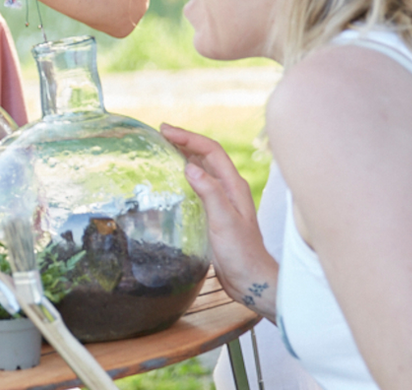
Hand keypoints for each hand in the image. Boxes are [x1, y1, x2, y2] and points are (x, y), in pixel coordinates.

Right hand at [161, 123, 278, 318]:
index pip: (211, 150)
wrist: (251, 279)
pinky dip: (184, 174)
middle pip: (206, 155)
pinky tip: (172, 178)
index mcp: (234, 186)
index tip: (165, 131)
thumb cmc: (242, 253)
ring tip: (163, 148)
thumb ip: (210, 192)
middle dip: (184, 140)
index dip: (189, 137)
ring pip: (202, 168)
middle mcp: (229, 188)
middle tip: (160, 134)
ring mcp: (222, 200)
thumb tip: (189, 166)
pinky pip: (198, 184)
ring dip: (184, 154)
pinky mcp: (214, 212)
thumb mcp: (225, 222)